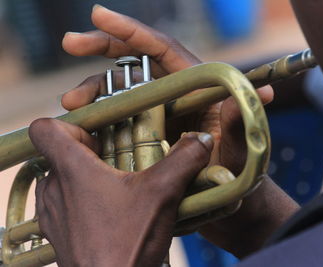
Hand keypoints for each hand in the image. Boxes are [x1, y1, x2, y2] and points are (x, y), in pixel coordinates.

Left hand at [30, 118, 212, 266]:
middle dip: (90, 149)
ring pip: (62, 176)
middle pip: (60, 152)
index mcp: (71, 170)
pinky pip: (65, 200)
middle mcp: (54, 188)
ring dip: (87, 174)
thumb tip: (201, 139)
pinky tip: (111, 210)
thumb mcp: (163, 194)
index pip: (45, 128)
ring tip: (117, 184)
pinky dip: (83, 197)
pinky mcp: (58, 231)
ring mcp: (53, 212)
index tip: (97, 134)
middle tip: (119, 157)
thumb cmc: (128, 243)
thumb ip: (184, 159)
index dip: (69, 124)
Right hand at [61, 5, 296, 257]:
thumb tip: (265, 92)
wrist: (227, 197)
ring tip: (72, 105)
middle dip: (101, 49)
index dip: (132, 31)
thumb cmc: (238, 168)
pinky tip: (80, 125)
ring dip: (94, 92)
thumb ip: (239, 120)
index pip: (162, 49)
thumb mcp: (239, 146)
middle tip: (69, 43)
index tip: (99, 16)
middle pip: (134, 62)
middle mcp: (174, 93)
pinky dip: (98, 117)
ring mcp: (158, 112)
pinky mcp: (146, 132)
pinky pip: (118, 117)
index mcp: (197, 85)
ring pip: (120, 90)